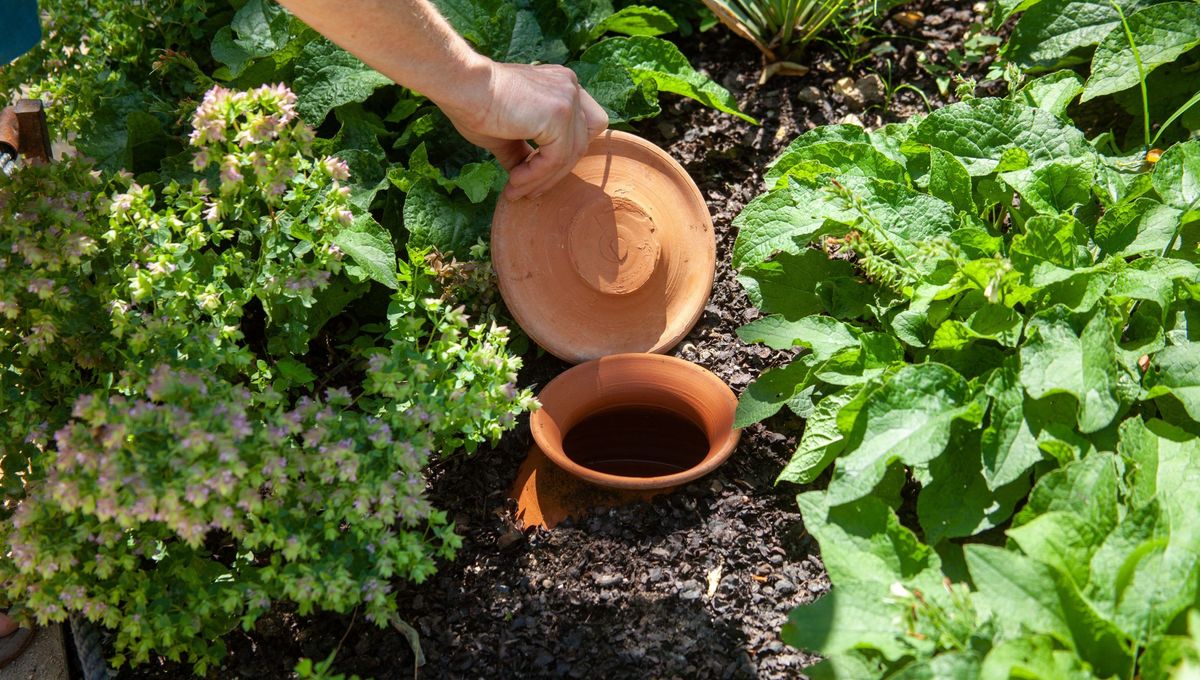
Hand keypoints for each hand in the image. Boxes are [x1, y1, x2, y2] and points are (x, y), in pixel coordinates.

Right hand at [439, 61, 608, 199]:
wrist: (463, 86)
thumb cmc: (476, 104)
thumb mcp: (507, 133)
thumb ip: (524, 151)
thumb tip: (526, 178)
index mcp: (560, 85)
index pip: (578, 129)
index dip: (560, 157)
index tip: (531, 177)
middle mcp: (570, 86)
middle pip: (580, 143)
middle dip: (554, 172)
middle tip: (526, 190)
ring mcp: (568, 98)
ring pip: (569, 154)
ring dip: (542, 179)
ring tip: (516, 189)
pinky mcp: (560, 114)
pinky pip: (556, 158)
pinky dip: (536, 175)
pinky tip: (515, 180)